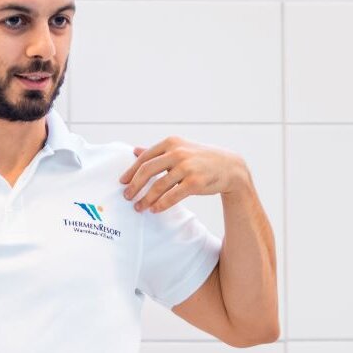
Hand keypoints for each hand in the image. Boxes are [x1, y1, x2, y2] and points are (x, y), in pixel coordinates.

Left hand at [120, 136, 246, 212]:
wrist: (230, 167)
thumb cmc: (200, 159)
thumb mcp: (180, 148)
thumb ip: (157, 151)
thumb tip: (134, 150)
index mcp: (171, 143)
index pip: (145, 158)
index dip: (131, 171)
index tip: (122, 182)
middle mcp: (178, 152)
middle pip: (147, 170)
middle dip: (134, 185)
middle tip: (126, 196)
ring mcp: (187, 167)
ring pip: (158, 185)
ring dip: (145, 198)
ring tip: (138, 207)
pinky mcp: (195, 182)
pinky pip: (172, 196)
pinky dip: (161, 204)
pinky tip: (154, 209)